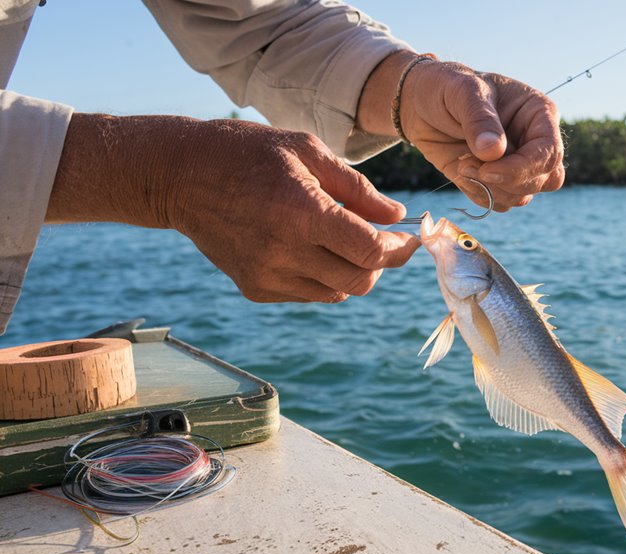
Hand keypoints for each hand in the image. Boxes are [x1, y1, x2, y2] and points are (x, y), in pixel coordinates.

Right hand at [48, 114, 419, 302]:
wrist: (179, 175)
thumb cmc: (248, 152)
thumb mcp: (308, 151)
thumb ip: (357, 187)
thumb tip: (396, 215)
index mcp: (302, 212)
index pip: (371, 251)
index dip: (400, 248)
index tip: (410, 237)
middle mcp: (284, 251)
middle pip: (361, 280)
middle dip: (381, 262)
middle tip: (383, 239)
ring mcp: (267, 274)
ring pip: (338, 292)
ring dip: (353, 270)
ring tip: (342, 238)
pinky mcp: (254, 288)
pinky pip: (310, 294)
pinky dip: (324, 277)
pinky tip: (311, 247)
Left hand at [402, 59, 564, 210]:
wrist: (420, 103)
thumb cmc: (447, 87)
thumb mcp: (462, 91)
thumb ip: (480, 118)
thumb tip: (494, 151)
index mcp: (538, 114)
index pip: (549, 152)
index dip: (523, 168)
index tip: (487, 169)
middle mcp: (534, 142)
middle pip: (544, 180)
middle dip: (507, 182)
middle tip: (469, 166)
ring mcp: (517, 164)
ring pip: (523, 196)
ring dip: (490, 190)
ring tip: (463, 165)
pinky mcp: (496, 181)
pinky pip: (500, 203)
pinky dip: (479, 195)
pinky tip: (461, 171)